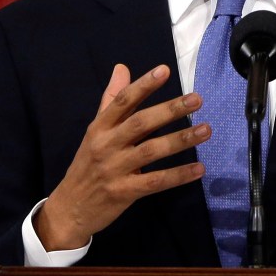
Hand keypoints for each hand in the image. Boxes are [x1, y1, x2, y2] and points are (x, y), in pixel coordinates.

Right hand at [35, 63, 209, 249]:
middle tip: (197, 99)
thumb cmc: (88, 164)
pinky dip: (178, 175)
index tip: (165, 70)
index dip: (143, 85)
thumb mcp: (95, 131)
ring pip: (151, 151)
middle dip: (169, 110)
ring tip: (206, 130)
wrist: (69, 208)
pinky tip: (199, 168)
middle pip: (140, 123)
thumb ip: (111, 100)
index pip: (122, 101)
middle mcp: (106, 145)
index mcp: (99, 127)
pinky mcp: (124, 192)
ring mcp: (115, 169)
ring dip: (180, 139)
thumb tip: (122, 67)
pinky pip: (155, 182)